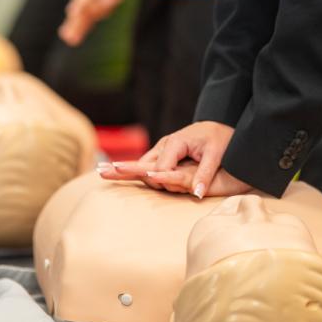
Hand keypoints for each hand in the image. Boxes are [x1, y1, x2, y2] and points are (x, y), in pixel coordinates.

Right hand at [99, 121, 242, 197]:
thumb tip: (198, 194)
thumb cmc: (219, 139)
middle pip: (143, 163)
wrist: (219, 127)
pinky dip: (133, 169)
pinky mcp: (162, 154)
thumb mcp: (216, 155)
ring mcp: (162, 149)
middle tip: (102, 171)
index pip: (163, 168)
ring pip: (143, 165)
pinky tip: (117, 170)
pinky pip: (146, 164)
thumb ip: (205, 174)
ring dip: (126, 170)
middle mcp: (165, 145)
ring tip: (102, 172)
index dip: (164, 179)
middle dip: (124, 168)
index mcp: (176, 142)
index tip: (163, 184)